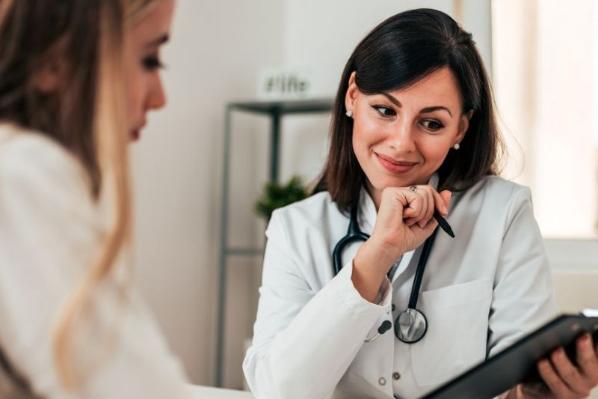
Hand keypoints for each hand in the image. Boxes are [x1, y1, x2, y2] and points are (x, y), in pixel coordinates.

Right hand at [351, 185, 450, 301]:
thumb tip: (447, 192)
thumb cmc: (402, 239)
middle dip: (430, 210)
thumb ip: (438, 207)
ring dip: (422, 213)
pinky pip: (416, 197)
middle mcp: (400, 193)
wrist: (391, 246)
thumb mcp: (428, 223)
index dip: (438, 202)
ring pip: (424, 193)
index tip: (442, 212)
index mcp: (406, 199)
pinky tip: (403, 217)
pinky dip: (415, 212)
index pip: (428, 191)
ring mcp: (395, 192)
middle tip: (419, 222)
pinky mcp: (392, 193)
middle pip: (428, 190)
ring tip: (409, 221)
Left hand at [515, 334, 597, 397]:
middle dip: (586, 349)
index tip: (596, 329)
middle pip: (590, 363)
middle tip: (583, 336)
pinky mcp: (562, 396)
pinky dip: (548, 372)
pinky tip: (541, 361)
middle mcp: (591, 376)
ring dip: (563, 361)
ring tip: (555, 350)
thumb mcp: (567, 345)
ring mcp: (577, 388)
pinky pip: (555, 384)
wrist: (538, 384)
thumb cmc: (557, 358)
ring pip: (571, 375)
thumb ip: (574, 336)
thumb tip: (576, 322)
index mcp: (596, 361)